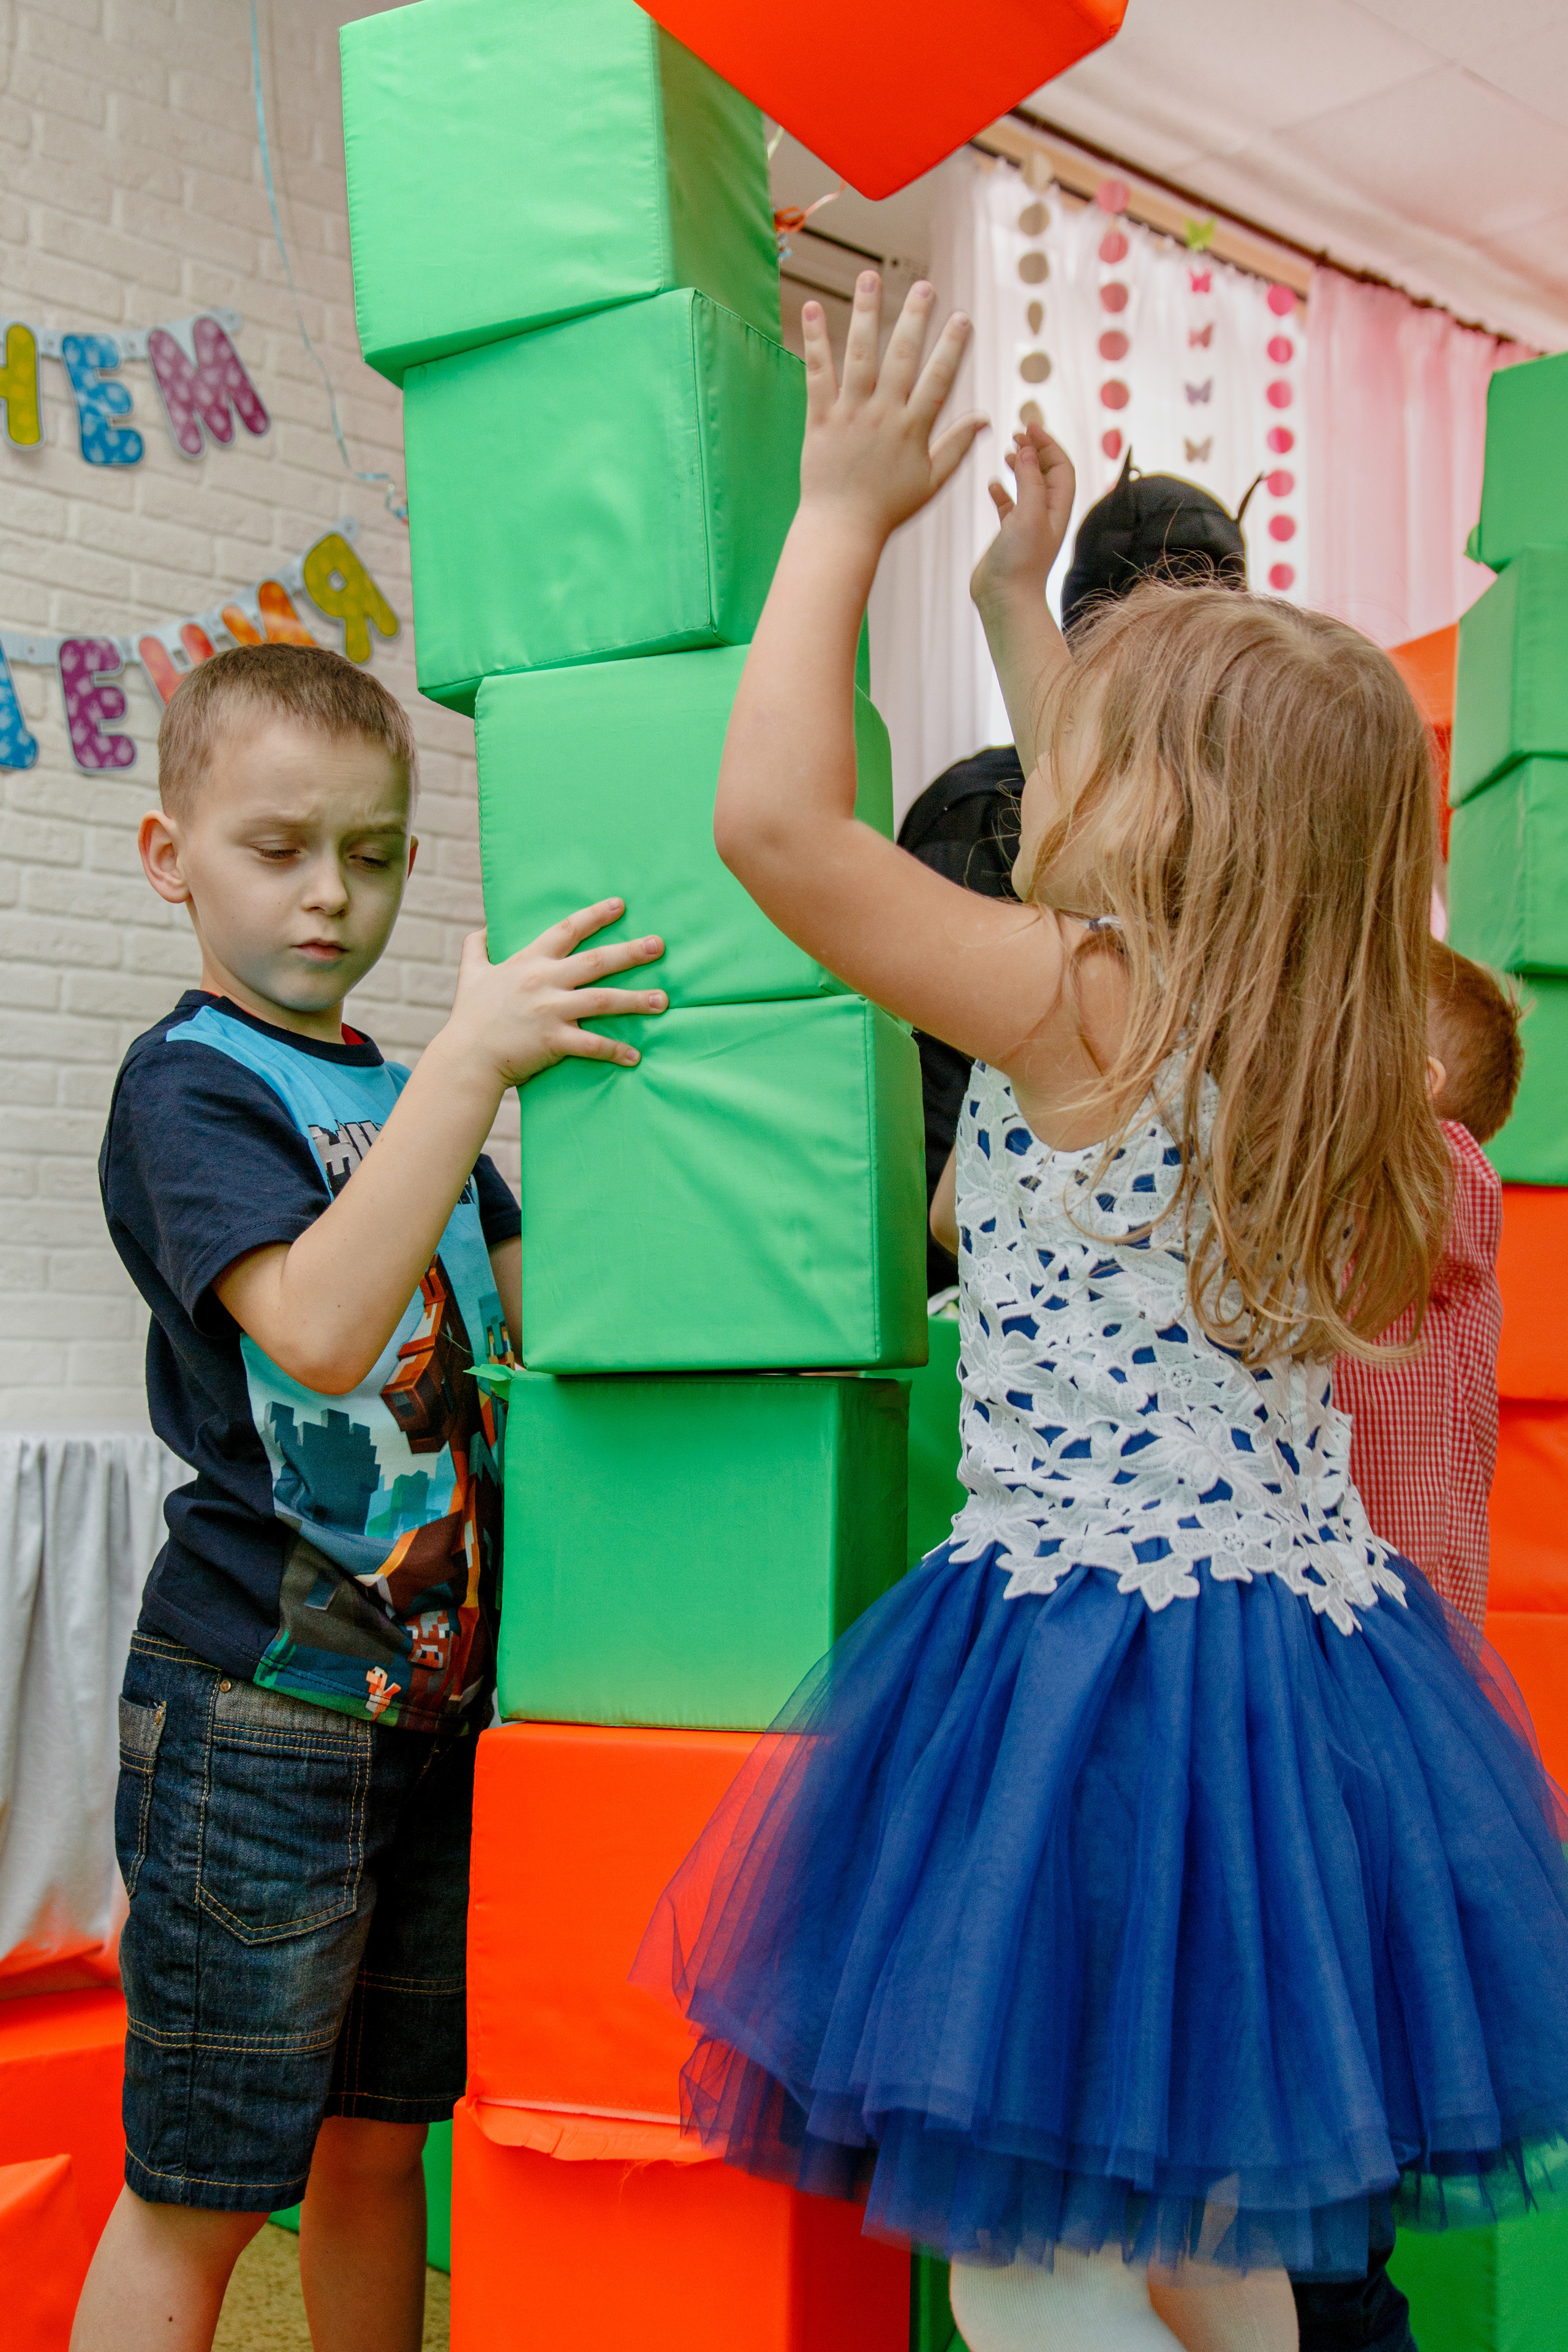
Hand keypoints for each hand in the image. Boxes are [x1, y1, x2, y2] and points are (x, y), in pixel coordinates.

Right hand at [440, 901, 665, 1091]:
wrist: (466, 1057)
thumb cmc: (470, 1016)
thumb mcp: (470, 974)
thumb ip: (476, 947)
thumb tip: (483, 928)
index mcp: (528, 961)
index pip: (566, 930)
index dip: (594, 916)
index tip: (620, 904)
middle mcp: (543, 981)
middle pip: (595, 961)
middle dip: (630, 952)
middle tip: (659, 945)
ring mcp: (549, 1010)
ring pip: (602, 1001)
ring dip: (635, 1000)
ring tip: (663, 1000)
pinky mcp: (553, 1040)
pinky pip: (592, 1045)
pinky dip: (615, 1051)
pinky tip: (636, 1056)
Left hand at [797, 272, 985, 545]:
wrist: (842, 528)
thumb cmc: (888, 507)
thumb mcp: (931, 480)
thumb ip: (957, 445)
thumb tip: (984, 417)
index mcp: (913, 429)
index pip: (938, 379)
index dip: (952, 348)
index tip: (962, 318)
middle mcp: (883, 415)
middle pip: (903, 357)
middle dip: (915, 318)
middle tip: (925, 286)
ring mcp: (850, 414)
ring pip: (861, 354)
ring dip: (866, 313)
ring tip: (870, 277)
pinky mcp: (820, 418)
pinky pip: (818, 373)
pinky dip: (816, 340)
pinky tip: (814, 308)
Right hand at [970, 420, 1075, 613]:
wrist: (1006, 601)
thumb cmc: (1021, 562)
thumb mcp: (1028, 514)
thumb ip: (1029, 479)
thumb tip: (1026, 449)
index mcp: (1057, 507)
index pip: (1060, 465)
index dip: (1048, 443)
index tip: (1028, 427)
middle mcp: (1046, 514)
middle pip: (1047, 472)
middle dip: (1035, 449)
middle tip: (1017, 433)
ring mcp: (1027, 525)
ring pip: (1028, 486)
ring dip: (1020, 466)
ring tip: (1006, 452)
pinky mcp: (1009, 536)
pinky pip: (1009, 506)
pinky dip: (1002, 491)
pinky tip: (992, 484)